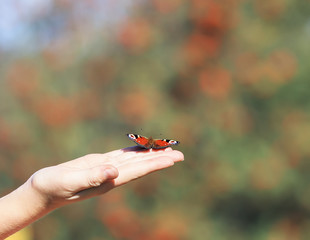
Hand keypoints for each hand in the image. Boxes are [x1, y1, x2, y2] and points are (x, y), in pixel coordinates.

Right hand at [29, 147, 183, 208]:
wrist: (43, 191)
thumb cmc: (53, 187)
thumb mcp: (69, 181)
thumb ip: (92, 177)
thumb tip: (114, 171)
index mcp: (108, 180)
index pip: (137, 171)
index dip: (155, 164)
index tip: (173, 159)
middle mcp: (111, 176)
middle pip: (140, 166)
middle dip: (159, 159)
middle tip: (180, 154)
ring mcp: (106, 170)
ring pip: (133, 160)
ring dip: (150, 154)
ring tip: (166, 149)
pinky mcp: (98, 163)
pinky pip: (121, 156)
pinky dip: (133, 151)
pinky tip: (141, 149)